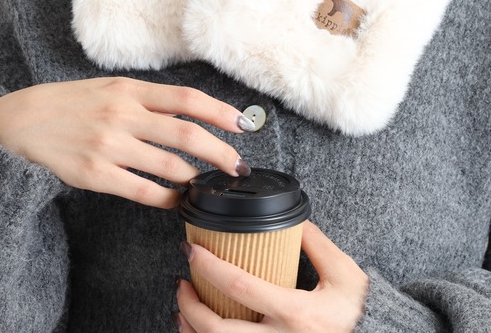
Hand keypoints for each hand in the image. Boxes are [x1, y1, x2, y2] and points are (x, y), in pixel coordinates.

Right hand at [0, 77, 252, 207]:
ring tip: (210, 186)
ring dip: (197, 179)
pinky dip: (167, 198)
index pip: (187, 98)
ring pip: (169, 165)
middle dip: (221, 153)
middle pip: (187, 134)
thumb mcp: (112, 89)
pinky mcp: (94, 174)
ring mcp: (109, 145)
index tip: (242, 124)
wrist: (22, 120)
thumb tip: (190, 115)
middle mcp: (123, 115)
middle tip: (238, 167)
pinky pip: (143, 190)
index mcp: (131, 90)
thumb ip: (149, 101)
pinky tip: (177, 200)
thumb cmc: (73, 102)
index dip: (220, 112)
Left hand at [175, 221, 368, 331]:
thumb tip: (291, 220)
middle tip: (181, 282)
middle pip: (218, 331)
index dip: (209, 267)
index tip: (192, 251)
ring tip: (183, 309)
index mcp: (296, 313)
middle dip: (190, 306)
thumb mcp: (343, 272)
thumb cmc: (361, 310)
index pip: (239, 287)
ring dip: (193, 331)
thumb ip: (315, 243)